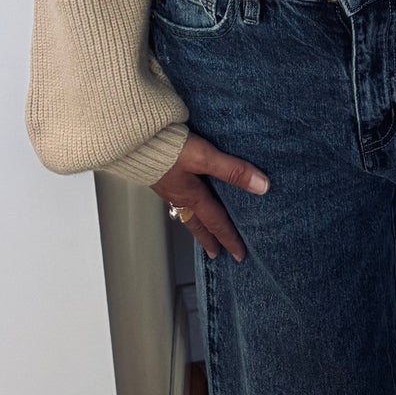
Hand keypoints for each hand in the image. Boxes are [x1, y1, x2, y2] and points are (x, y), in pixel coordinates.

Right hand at [151, 131, 269, 261]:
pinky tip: (182, 195)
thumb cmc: (168, 148)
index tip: (239, 255)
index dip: (229, 237)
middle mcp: (179, 195)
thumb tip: (262, 186)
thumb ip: (232, 170)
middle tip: (215, 254)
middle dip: (209, 238)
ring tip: (200, 230)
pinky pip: (174, 197)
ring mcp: (167, 186)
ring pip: (184, 211)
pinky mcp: (158, 174)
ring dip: (195, 224)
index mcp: (192, 195)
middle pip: (197, 223)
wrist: (133, 139)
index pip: (216, 221)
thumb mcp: (205, 157)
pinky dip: (182, 205)